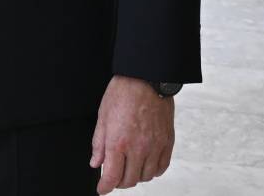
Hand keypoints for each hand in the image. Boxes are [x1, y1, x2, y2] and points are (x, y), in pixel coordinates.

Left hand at [91, 75, 175, 191]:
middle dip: (119, 182)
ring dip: (136, 176)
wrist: (147, 79)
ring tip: (129, 168)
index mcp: (119, 142)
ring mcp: (155, 147)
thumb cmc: (122, 93)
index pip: (112, 176)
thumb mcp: (103, 116)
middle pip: (129, 180)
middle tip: (113, 176)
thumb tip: (95, 163)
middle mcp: (138, 148)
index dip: (105, 187)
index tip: (101, 189)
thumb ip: (99, 143)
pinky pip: (161, 167)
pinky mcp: (167, 143)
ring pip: (146, 176)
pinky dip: (152, 171)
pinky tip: (145, 164)